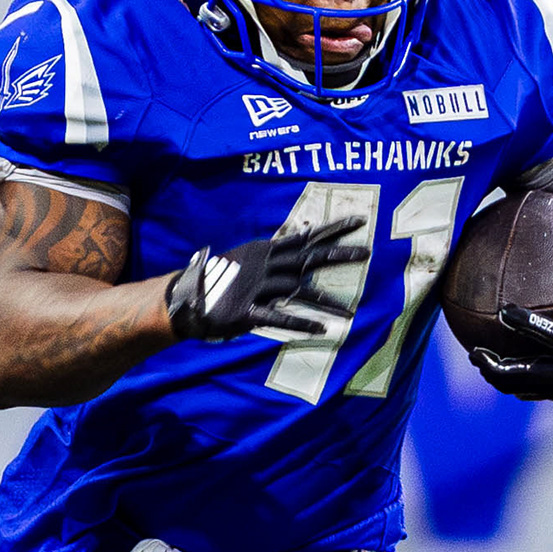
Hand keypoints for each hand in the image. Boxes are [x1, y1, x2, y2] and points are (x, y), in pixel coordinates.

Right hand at [161, 213, 357, 341]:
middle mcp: (265, 265)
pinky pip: (278, 317)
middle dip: (338, 254)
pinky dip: (300, 323)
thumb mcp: (247, 260)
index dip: (333, 229)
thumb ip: (274, 255)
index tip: (359, 221)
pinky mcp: (247, 311)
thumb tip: (299, 242)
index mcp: (266, 251)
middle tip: (367, 252)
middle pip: (309, 257)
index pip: (305, 237)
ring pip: (298, 292)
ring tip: (351, 313)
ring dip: (326, 303)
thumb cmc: (219, 279)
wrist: (185, 297)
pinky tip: (322, 330)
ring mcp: (256, 287)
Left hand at [466, 234, 552, 408]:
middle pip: (524, 376)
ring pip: (525, 389)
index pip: (551, 337)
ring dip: (500, 377)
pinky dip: (518, 382)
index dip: (526, 324)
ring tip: (480, 361)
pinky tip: (504, 367)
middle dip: (494, 367)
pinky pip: (537, 391)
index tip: (504, 311)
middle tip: (473, 351)